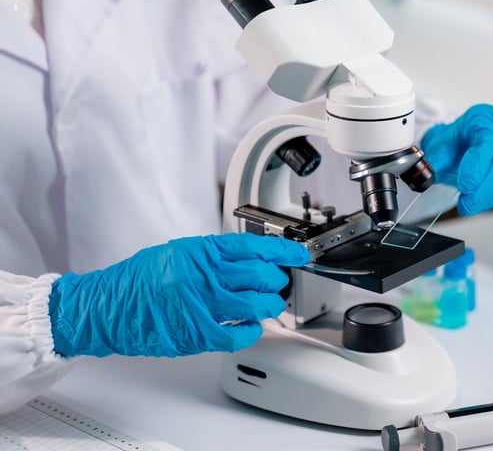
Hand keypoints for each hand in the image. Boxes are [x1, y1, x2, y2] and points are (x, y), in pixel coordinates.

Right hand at [49, 234, 309, 357]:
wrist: (108, 307)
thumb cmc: (140, 280)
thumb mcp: (179, 253)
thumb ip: (214, 255)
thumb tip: (250, 260)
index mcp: (200, 251)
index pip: (253, 246)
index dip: (282, 249)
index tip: (299, 253)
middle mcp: (202, 275)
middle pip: (259, 274)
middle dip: (276, 281)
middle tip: (278, 284)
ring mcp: (199, 304)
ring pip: (253, 304)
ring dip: (269, 306)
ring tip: (269, 306)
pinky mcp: (194, 332)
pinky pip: (236, 333)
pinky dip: (250, 331)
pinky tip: (251, 328)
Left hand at [421, 104, 492, 215]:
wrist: (461, 148)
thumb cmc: (453, 145)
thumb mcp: (438, 148)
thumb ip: (433, 161)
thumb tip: (425, 178)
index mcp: (484, 119)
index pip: (487, 142)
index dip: (477, 166)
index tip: (465, 186)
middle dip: (485, 189)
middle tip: (466, 205)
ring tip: (473, 203)